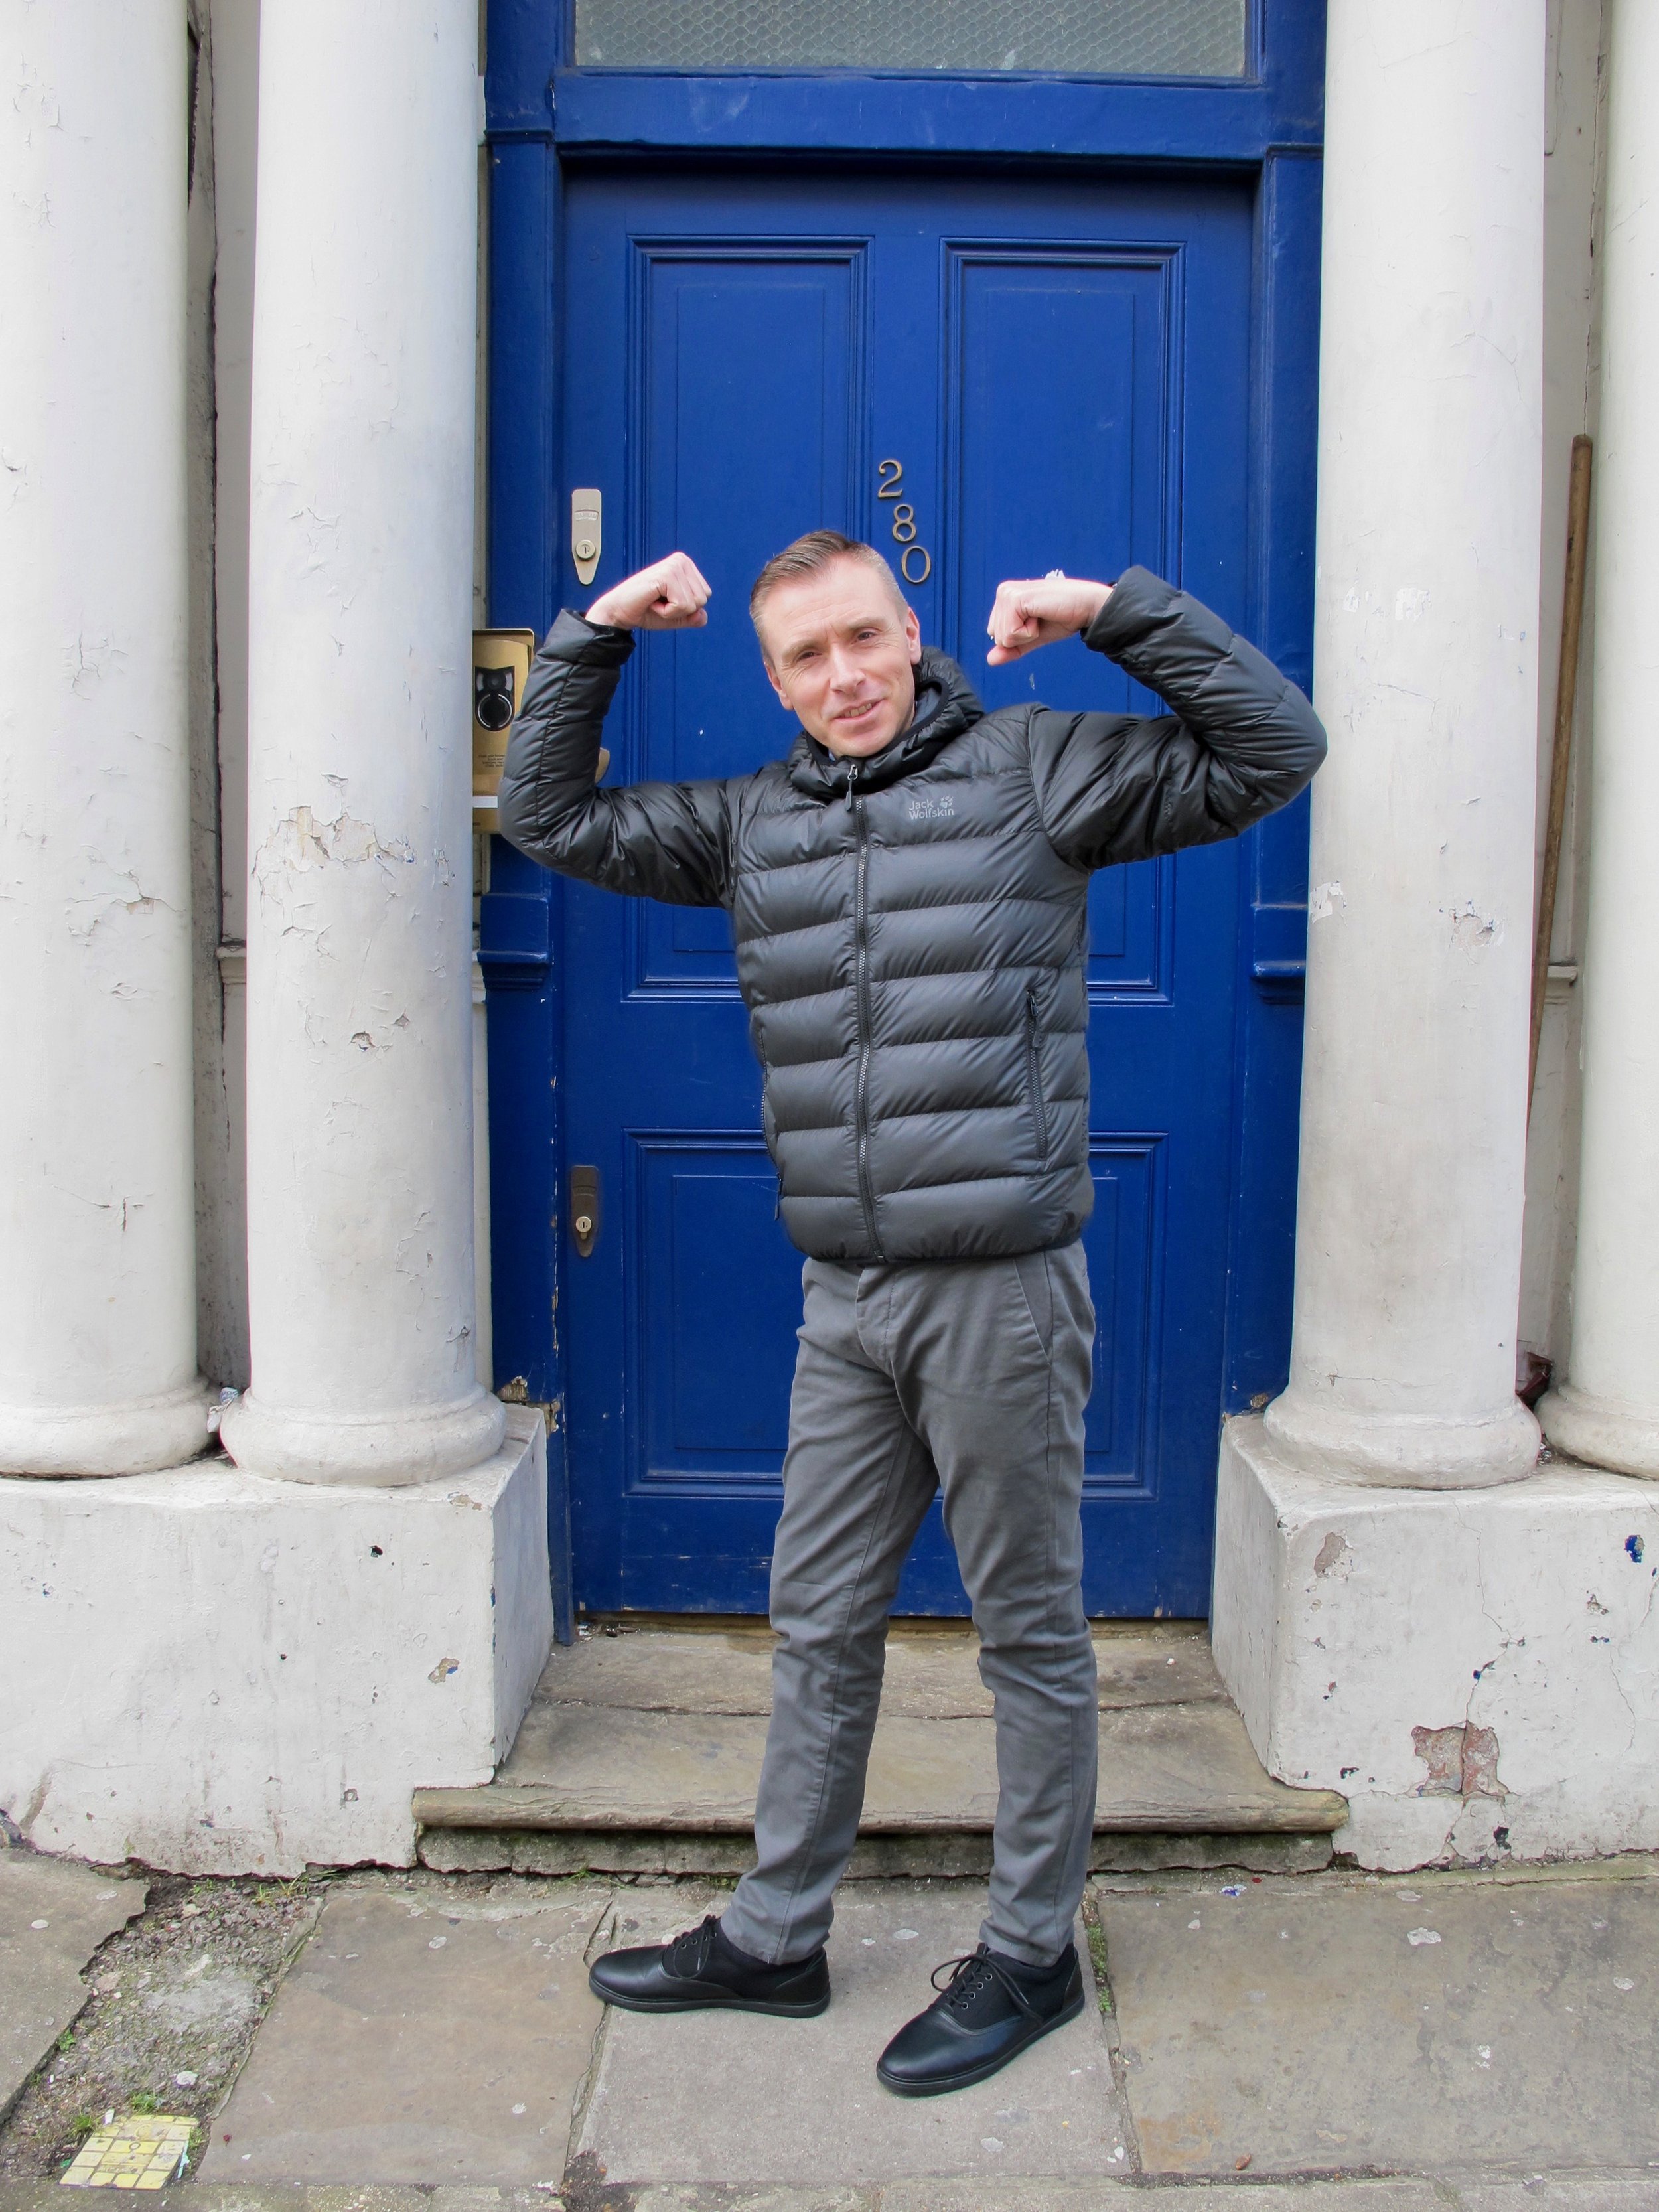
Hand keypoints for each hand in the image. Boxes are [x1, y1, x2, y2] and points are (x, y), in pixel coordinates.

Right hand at [587, 552, 711, 630]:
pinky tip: (652, 601)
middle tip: (660, 602)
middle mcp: (681, 561)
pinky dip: (666, 612)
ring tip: (655, 601)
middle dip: (682, 610)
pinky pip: (681, 606)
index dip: (686, 607)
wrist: (620, 612)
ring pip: (693, 604)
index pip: (705, 595)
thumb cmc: (645, 610)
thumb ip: (694, 617)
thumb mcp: (676, 616)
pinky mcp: (666, 575)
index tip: (666, 601)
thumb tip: (703, 616)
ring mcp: (674, 566)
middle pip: (703, 599)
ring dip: (673, 611)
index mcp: (685, 565)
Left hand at [986, 575, 1111, 664]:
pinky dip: (1029, 633)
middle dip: (1022, 637)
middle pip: (997, 637)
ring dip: (1027, 634)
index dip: (1018, 638)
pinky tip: (1042, 615)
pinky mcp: (1015, 599)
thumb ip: (1012, 648)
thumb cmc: (1063, 618)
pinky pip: (1011, 634)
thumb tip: (990, 660)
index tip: (1037, 622)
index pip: (995, 634)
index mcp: (1005, 598)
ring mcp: (1008, 593)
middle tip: (1041, 619)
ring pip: (1002, 638)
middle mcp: (1003, 592)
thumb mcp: (1032, 638)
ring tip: (1042, 616)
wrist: (1086, 607)